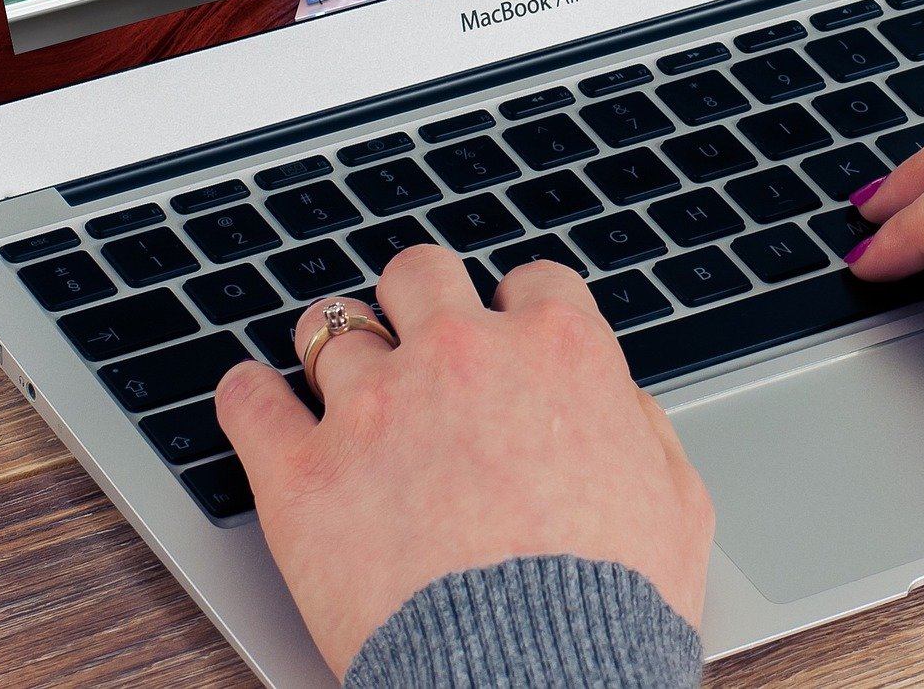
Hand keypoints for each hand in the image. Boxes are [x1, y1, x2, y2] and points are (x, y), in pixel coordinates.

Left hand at [215, 246, 713, 677]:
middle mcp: (462, 356)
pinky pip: (249, 401)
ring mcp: (376, 406)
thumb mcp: (676, 506)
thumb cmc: (613, 607)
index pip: (533, 282)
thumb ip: (645, 432)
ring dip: (333, 346)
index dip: (518, 308)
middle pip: (421, 274)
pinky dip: (247, 396)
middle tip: (414, 332)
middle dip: (419, 298)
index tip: (506, 331)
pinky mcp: (304, 473)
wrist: (536, 678)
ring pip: (329, 328)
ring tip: (331, 372)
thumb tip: (623, 406)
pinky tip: (252, 398)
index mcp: (558, 353)